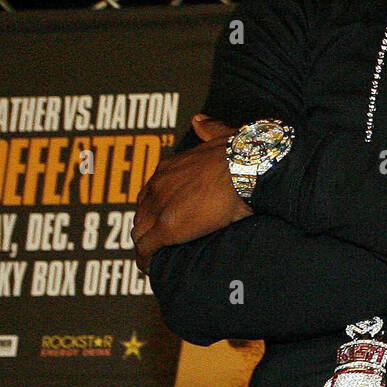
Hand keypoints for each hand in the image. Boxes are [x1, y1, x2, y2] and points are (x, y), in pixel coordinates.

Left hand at [132, 114, 250, 272]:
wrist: (247, 167)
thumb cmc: (241, 153)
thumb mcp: (221, 134)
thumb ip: (208, 128)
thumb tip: (199, 119)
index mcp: (171, 167)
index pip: (151, 191)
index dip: (155, 206)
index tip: (163, 215)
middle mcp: (159, 185)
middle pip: (142, 211)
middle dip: (147, 226)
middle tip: (156, 241)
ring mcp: (160, 207)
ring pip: (140, 231)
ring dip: (145, 244)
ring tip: (152, 258)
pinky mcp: (168, 228)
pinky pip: (146, 249)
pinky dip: (146, 260)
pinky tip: (149, 267)